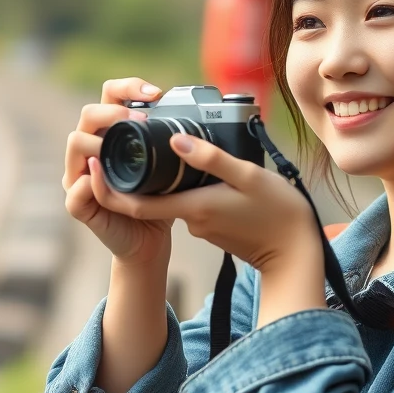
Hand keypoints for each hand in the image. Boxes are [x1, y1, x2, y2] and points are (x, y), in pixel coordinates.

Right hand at [63, 76, 172, 265]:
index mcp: (111, 135)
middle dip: (114, 110)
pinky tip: (103, 173)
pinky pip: (76, 189)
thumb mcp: (169, 167)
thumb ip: (170, 144)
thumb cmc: (158, 201)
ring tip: (123, 144)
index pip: (109, 97)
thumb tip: (188, 117)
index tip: (156, 93)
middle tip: (141, 118)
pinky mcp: (78, 205)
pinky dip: (91, 181)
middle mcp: (91, 151)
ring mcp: (80, 176)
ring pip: (75, 143)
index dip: (128, 87)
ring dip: (99, 139)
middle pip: (88, 113)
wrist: (149, 242)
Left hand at [86, 128, 322, 275]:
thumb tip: (175, 142)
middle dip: (139, 173)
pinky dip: (192, 187)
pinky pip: (194, 203)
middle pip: (152, 197)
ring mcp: (203, 226)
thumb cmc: (278, 213)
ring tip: (173, 147)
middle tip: (136, 138)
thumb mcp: (248, 176)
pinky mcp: (215, 228)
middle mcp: (191, 220)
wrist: (296, 254)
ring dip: (170, 178)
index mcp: (192, 208)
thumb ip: (210, 158)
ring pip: (175, 197)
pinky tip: (207, 171)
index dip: (109, 187)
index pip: (134, 204)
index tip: (97, 163)